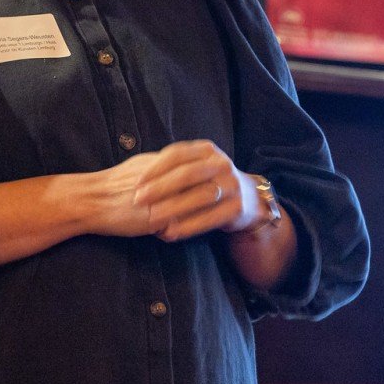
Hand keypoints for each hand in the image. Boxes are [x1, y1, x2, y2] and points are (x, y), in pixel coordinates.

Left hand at [132, 140, 260, 241]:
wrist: (247, 198)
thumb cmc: (209, 181)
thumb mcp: (196, 166)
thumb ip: (173, 168)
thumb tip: (136, 177)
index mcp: (207, 150)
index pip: (177, 154)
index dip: (155, 168)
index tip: (136, 182)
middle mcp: (221, 164)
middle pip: (187, 174)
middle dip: (160, 187)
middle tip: (138, 200)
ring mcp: (231, 186)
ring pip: (199, 196)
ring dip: (172, 208)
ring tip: (152, 218)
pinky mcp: (236, 208)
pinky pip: (208, 218)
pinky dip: (187, 226)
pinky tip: (170, 233)